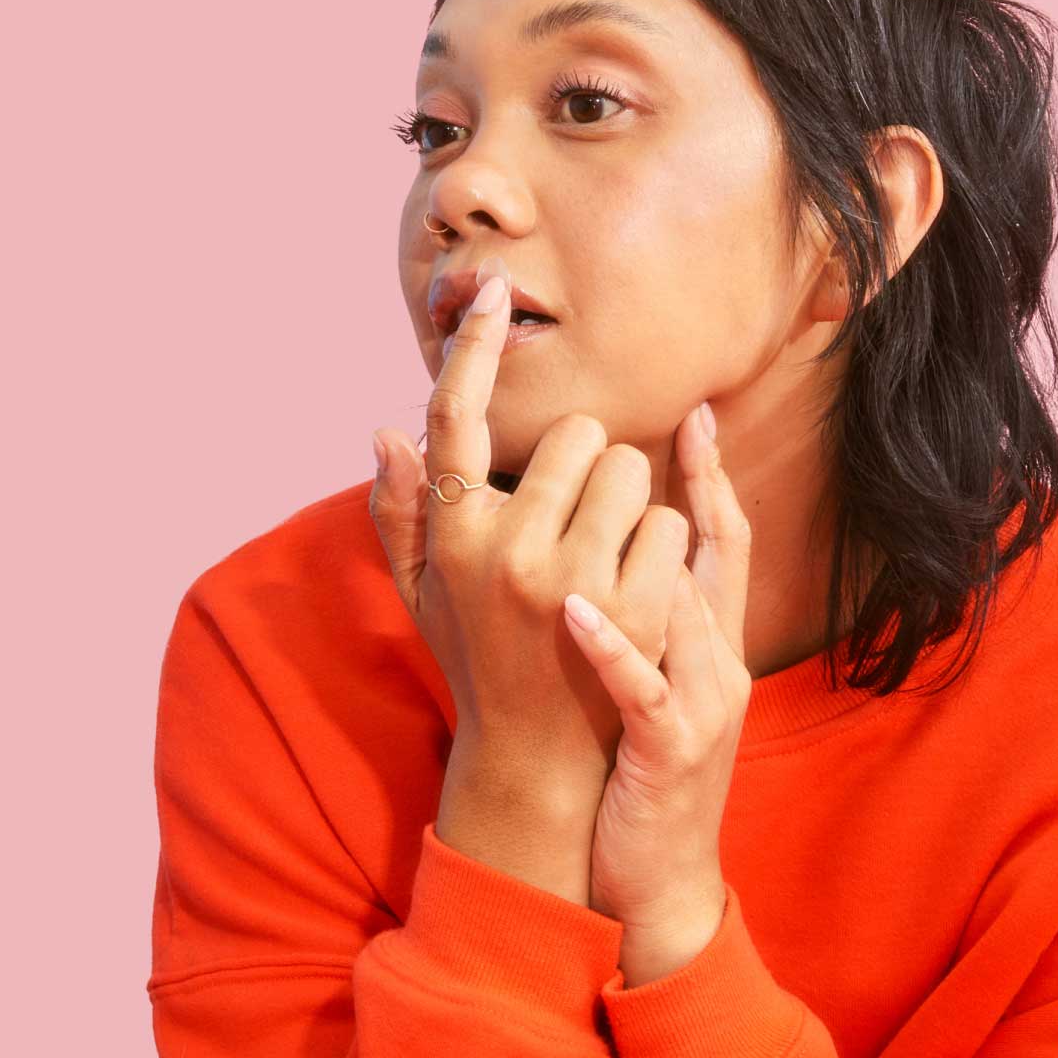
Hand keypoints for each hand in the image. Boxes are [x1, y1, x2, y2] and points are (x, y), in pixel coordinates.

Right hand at [369, 255, 689, 896]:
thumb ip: (402, 513)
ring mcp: (571, 579)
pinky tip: (641, 587)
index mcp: (452, 534)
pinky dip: (665, 545)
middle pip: (576, 433)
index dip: (472, 347)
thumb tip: (385, 430)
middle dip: (588, 463)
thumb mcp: (425, 594)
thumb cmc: (481, 661)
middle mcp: (504, 549)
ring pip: (631, 470)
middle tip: (579, 518)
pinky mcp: (631, 610)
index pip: (455, 415)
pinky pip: (671, 521)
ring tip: (610, 557)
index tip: (492, 293)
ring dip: (631, 502)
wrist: (539, 764)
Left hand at [560, 404, 752, 980]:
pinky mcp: (669, 753)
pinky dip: (612, 648)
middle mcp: (718, 664)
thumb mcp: (640, 682)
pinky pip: (643, 689)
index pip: (718, 544)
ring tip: (607, 487)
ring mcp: (701, 706)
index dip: (710, 479)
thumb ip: (631, 610)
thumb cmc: (632, 774)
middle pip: (714, 560)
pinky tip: (575, 610)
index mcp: (708, 644)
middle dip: (691, 489)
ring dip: (647, 554)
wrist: (656, 881)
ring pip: (687, 610)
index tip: (694, 413)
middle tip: (652, 425)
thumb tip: (607, 542)